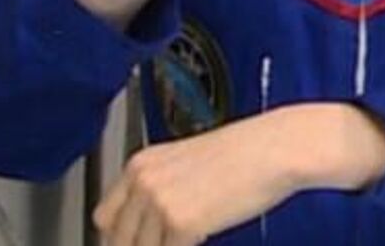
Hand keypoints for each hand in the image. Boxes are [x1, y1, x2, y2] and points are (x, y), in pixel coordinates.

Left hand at [95, 103, 384, 244]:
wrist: (278, 147)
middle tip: (168, 242)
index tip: (136, 242)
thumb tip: (155, 221)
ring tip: (188, 240)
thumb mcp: (192, 162)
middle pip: (117, 239)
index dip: (120, 236)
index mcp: (143, 164)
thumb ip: (164, 187)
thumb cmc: (250, 150)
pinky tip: (202, 243)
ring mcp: (159, 203)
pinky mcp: (181, 223)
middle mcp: (143, 182)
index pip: (106, 216)